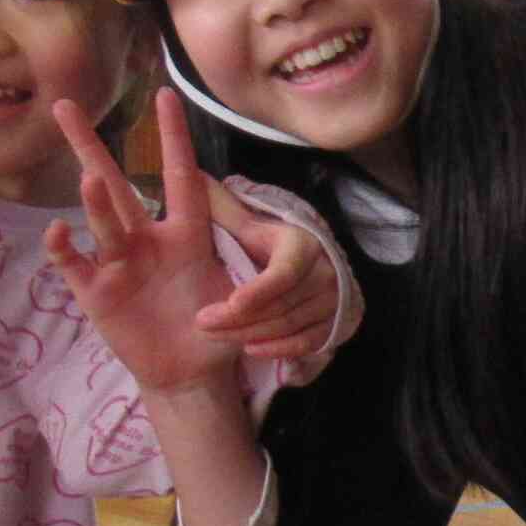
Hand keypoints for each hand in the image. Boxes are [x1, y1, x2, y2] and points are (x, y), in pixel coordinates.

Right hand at [43, 94, 256, 397]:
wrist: (192, 374)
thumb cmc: (218, 330)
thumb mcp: (241, 300)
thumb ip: (248, 280)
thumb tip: (259, 267)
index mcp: (186, 233)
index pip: (180, 175)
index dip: (174, 137)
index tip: (166, 95)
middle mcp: (147, 240)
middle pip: (118, 184)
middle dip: (92, 146)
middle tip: (65, 105)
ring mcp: (119, 264)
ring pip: (104, 223)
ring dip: (96, 202)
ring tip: (88, 178)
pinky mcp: (98, 294)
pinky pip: (77, 266)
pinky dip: (66, 250)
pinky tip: (58, 233)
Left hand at [197, 181, 345, 361]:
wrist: (311, 265)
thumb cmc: (271, 244)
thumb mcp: (250, 224)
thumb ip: (222, 207)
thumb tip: (192, 176)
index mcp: (303, 245)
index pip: (283, 273)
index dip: (258, 291)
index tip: (230, 303)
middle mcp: (325, 274)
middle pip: (280, 305)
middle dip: (239, 318)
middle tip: (201, 324)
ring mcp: (332, 302)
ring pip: (288, 326)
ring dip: (250, 334)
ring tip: (215, 336)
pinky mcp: (334, 325)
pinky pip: (306, 344)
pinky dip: (278, 349)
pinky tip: (250, 349)